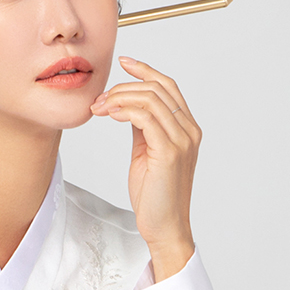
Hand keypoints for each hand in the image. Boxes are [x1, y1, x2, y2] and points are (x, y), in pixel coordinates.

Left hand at [90, 56, 200, 280]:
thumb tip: (128, 108)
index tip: (124, 62)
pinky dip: (125, 111)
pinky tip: (110, 115)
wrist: (165, 227)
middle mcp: (189, 131)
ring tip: (100, 108)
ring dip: (120, 98)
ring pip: (151, 100)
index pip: (168, 87)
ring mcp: (182, 141)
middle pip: (158, 88)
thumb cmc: (155, 195)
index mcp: (187, 129)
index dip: (146, 70)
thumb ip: (143, 129)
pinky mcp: (169, 152)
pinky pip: (146, 118)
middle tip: (99, 100)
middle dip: (124, 87)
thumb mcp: (147, 153)